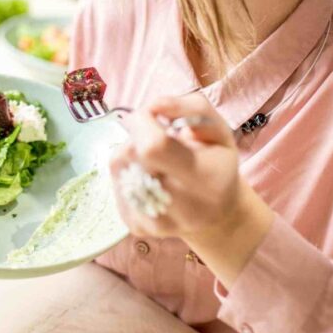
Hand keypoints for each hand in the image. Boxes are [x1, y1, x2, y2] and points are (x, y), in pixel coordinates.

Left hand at [111, 93, 274, 286]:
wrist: (216, 214)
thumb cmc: (216, 163)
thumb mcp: (218, 129)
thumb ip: (190, 107)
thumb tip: (153, 105)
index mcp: (206, 179)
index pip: (153, 147)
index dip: (143, 122)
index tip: (153, 116)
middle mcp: (182, 207)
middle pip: (130, 154)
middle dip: (137, 135)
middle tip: (156, 137)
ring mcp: (156, 222)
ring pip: (118, 166)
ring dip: (130, 151)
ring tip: (154, 158)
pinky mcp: (136, 227)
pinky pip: (115, 183)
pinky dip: (126, 171)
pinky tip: (147, 175)